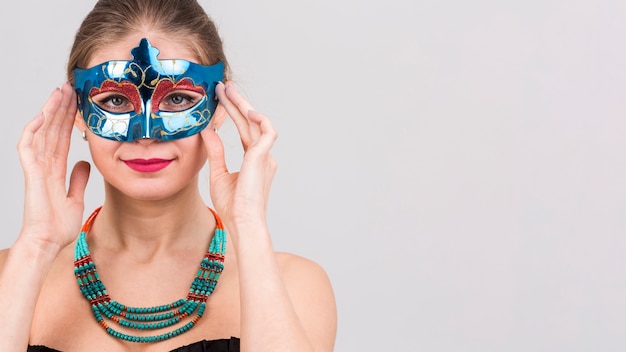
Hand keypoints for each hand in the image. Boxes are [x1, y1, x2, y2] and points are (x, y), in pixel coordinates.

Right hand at [16, 82, 89, 249]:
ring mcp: (36, 167)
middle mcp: (44, 165)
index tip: (77, 103)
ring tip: (60, 92)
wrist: (47, 242)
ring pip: (42, 132)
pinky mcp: (31, 173)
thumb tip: (84, 163)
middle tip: (70, 87)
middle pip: (53, 130)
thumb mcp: (75, 198)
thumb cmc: (57, 226)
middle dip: (61, 108)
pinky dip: (33, 130)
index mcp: (55, 170)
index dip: (69, 120)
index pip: (62, 138)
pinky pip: (28, 146)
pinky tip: (42, 115)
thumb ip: (77, 179)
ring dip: (50, 112)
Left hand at [201, 81, 277, 228]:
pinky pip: (267, 132)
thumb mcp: (218, 174)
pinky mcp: (263, 158)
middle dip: (237, 103)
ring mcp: (265, 156)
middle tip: (224, 87)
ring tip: (229, 91)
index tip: (221, 99)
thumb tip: (207, 131)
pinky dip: (260, 119)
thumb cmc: (233, 206)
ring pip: (257, 122)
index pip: (244, 130)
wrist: (242, 222)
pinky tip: (246, 110)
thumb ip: (215, 152)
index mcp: (254, 161)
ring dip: (243, 105)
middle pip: (250, 123)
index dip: (233, 113)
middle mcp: (263, 156)